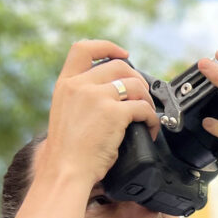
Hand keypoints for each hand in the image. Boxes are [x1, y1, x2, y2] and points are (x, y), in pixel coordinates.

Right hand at [39, 40, 159, 190]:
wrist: (66, 170)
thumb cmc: (68, 151)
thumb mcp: (66, 113)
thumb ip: (82, 97)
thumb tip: (111, 93)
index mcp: (66, 84)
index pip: (84, 49)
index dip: (107, 47)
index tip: (124, 54)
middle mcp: (80, 86)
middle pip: (119, 66)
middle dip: (138, 79)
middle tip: (143, 96)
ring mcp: (97, 97)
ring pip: (136, 85)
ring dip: (148, 99)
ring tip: (147, 115)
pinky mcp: (114, 113)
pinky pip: (144, 108)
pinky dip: (152, 119)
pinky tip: (150, 129)